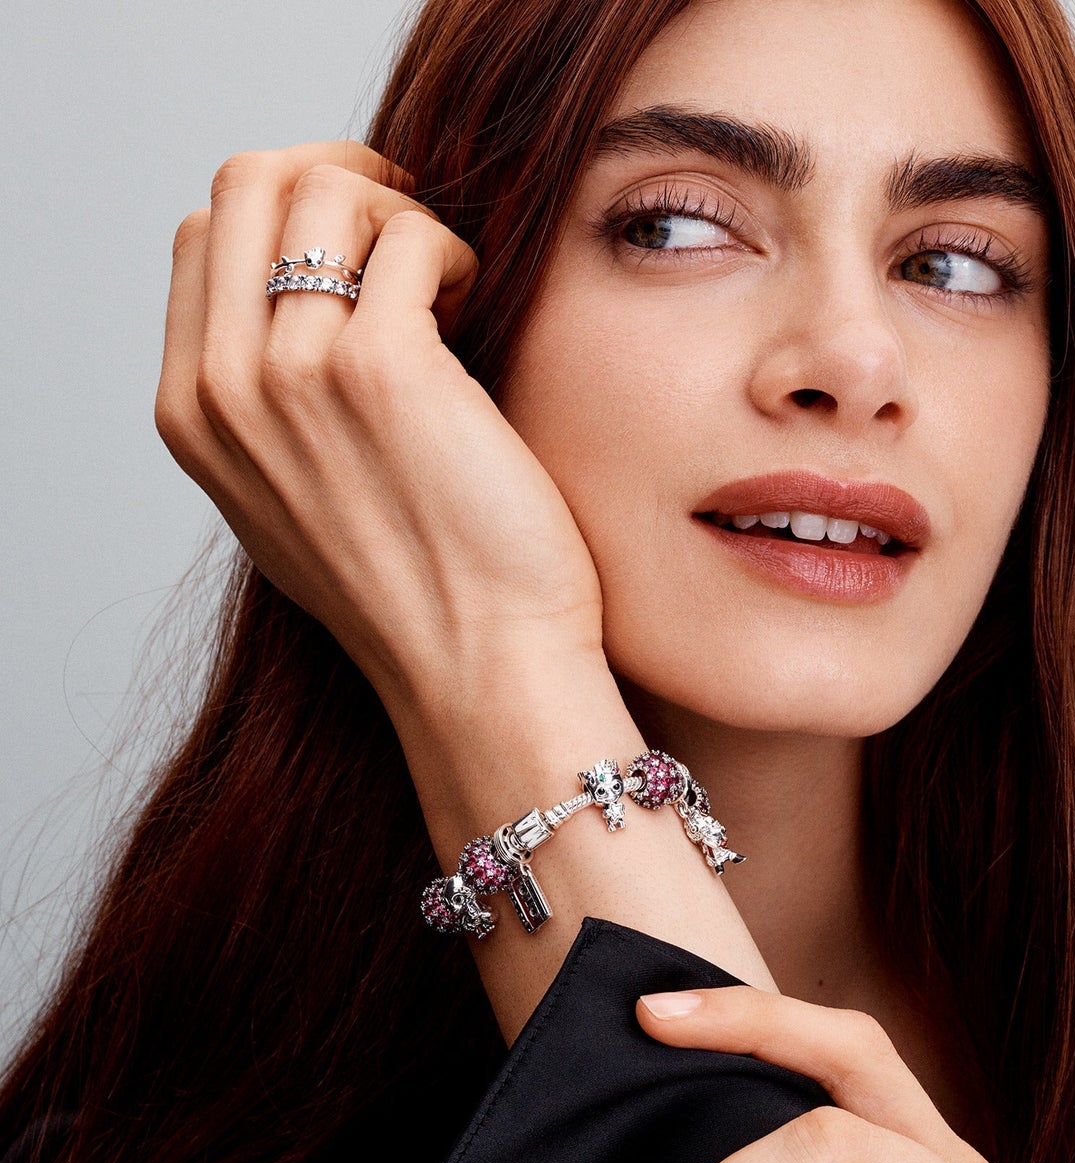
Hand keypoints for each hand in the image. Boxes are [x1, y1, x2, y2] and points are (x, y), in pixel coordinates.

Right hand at [154, 141, 604, 722]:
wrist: (478, 668)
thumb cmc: (416, 592)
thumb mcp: (293, 504)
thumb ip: (271, 410)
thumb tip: (305, 307)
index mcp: (193, 415)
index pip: (199, 236)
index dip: (286, 212)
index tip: (361, 242)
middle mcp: (225, 388)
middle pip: (245, 184)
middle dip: (338, 179)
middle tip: (410, 225)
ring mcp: (292, 372)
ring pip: (325, 191)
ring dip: (402, 218)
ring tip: (448, 286)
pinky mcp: (381, 367)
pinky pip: (408, 236)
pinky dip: (451, 250)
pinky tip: (476, 305)